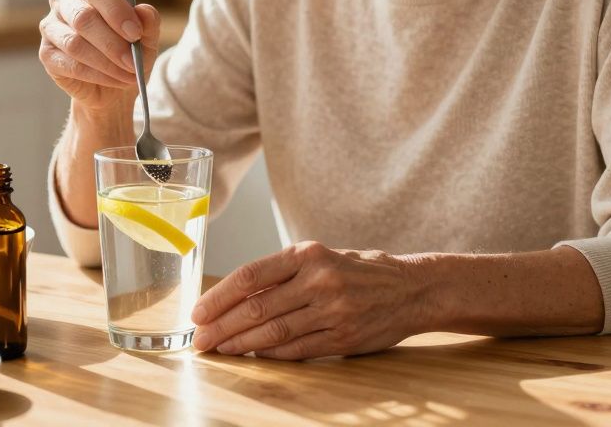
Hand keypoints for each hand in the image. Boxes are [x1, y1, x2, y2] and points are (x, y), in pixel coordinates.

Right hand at [38, 0, 160, 111]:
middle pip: (83, 16)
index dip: (116, 9)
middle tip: (133, 62)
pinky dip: (97, 75)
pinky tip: (114, 80)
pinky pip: (70, 64)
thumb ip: (148, 22)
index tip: (135, 33)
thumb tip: (144, 11)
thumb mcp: (146, 38)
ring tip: (129, 74)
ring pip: (75, 43)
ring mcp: (51, 26)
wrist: (113, 86)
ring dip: (106, 63)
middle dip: (112, 43)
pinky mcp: (46, 54)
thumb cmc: (128, 52)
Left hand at [191, 241, 428, 359]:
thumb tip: (235, 298)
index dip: (219, 297)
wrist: (413, 289)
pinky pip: (296, 350)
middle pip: (256, 308)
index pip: (251, 277)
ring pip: (273, 333)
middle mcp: (319, 280)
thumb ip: (284, 275)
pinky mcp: (343, 338)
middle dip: (221, 326)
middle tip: (199, 339)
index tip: (198, 312)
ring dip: (240, 345)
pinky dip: (270, 355)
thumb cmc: (360, 270)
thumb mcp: (322, 258)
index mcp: (308, 254)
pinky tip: (252, 356)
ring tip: (219, 349)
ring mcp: (332, 311)